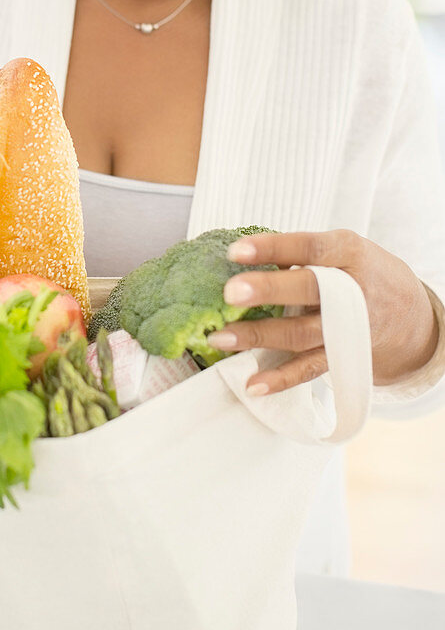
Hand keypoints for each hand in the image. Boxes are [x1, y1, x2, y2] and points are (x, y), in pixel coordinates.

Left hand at [206, 230, 438, 394]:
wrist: (408, 313)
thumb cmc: (358, 271)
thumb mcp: (340, 248)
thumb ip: (300, 253)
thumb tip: (242, 257)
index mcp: (349, 252)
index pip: (310, 246)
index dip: (273, 248)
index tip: (235, 251)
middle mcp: (352, 289)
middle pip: (309, 290)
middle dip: (268, 291)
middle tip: (230, 292)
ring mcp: (348, 327)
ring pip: (302, 334)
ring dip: (259, 337)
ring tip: (220, 337)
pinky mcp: (343, 357)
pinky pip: (310, 370)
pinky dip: (281, 379)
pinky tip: (253, 383)